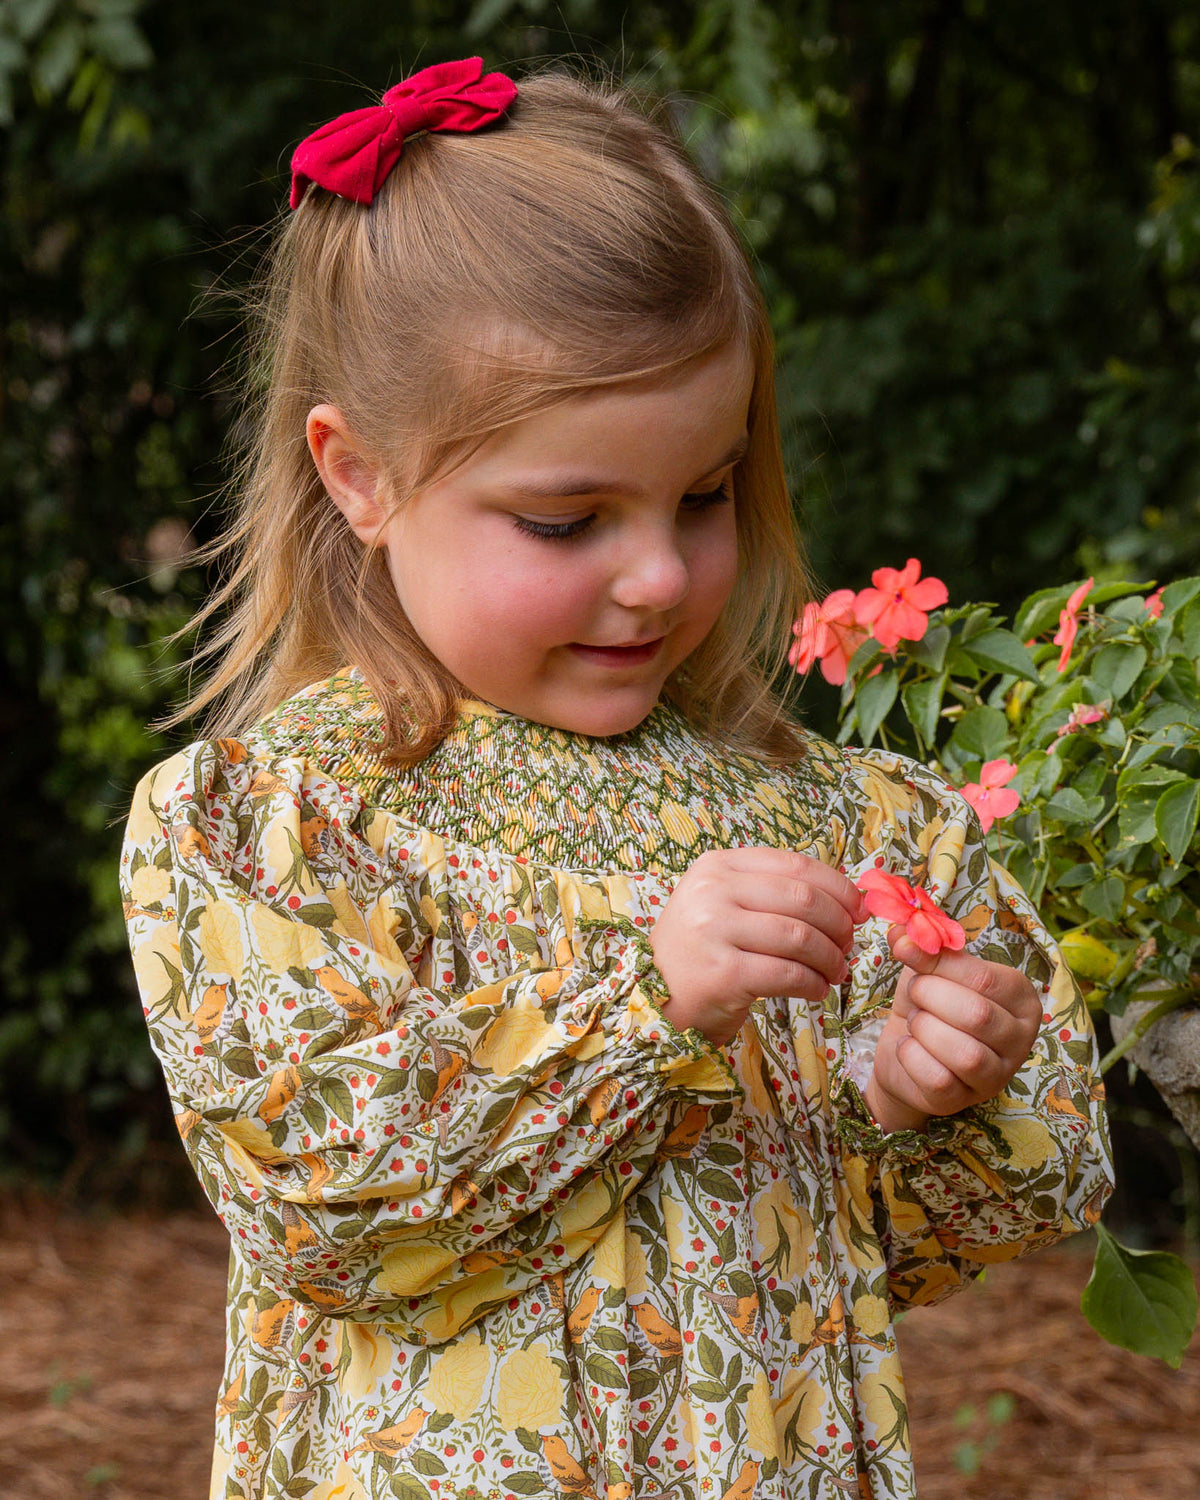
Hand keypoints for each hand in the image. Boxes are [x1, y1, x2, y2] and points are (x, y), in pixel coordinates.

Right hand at [650, 848, 863, 1045]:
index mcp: (716, 865)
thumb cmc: (701, 950)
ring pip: (800, 938)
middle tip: (848, 945)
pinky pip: (789, 975)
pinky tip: (817, 989)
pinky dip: (813, 984)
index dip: (837, 887)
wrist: (655, 998)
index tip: (857, 909)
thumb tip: (847, 899)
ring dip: (830, 958)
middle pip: (803, 900)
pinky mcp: (723, 974)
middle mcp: (711, 891)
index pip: (794, 865)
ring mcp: (714, 931)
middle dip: (838, 924)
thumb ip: (770, 891)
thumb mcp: (722, 903)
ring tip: (835, 971)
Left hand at [863, 927, 1041, 1133]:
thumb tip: (900, 932)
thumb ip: (919, 945)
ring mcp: (996, 1075)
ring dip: (924, 1028)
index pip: (985, 978)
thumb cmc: (928, 1003)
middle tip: (915, 992)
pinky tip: (908, 1046)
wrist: (904, 1052)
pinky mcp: (963, 1100)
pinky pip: (938, 1078)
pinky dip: (912, 1055)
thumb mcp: (927, 967)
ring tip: (916, 1021)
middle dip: (931, 997)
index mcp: (1021, 997)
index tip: (908, 954)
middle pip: (977, 1015)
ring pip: (964, 1053)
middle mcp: (1020, 1039)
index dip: (939, 965)